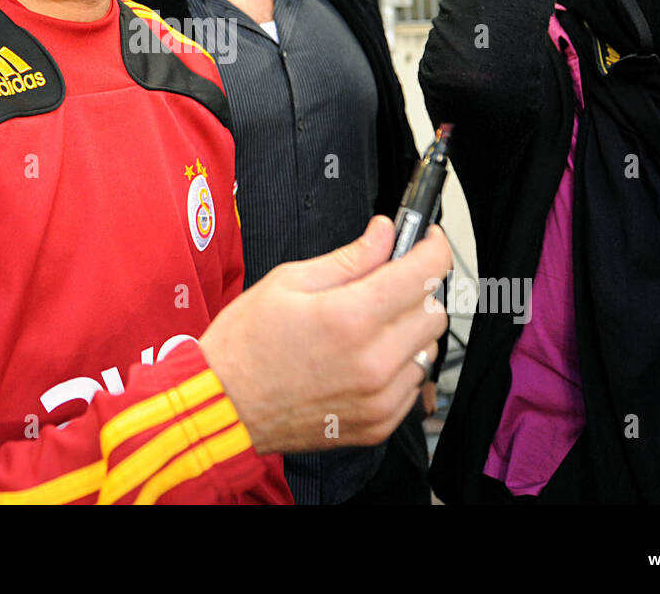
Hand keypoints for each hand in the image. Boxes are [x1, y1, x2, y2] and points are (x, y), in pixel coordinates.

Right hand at [198, 218, 450, 454]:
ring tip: (368, 326)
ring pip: (428, 349)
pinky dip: (399, 366)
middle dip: (417, 289)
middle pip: (435, 312)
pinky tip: (364, 358)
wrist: (224, 406)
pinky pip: (413, 385)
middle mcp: (372, 361)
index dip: (432, 246)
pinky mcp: (378, 425)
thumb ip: (349, 258)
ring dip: (409, 330)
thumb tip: (384, 234)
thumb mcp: (289, 281)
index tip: (427, 239)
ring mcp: (378, 398)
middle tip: (386, 282)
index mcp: (350, 317)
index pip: (425, 273)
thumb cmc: (245, 345)